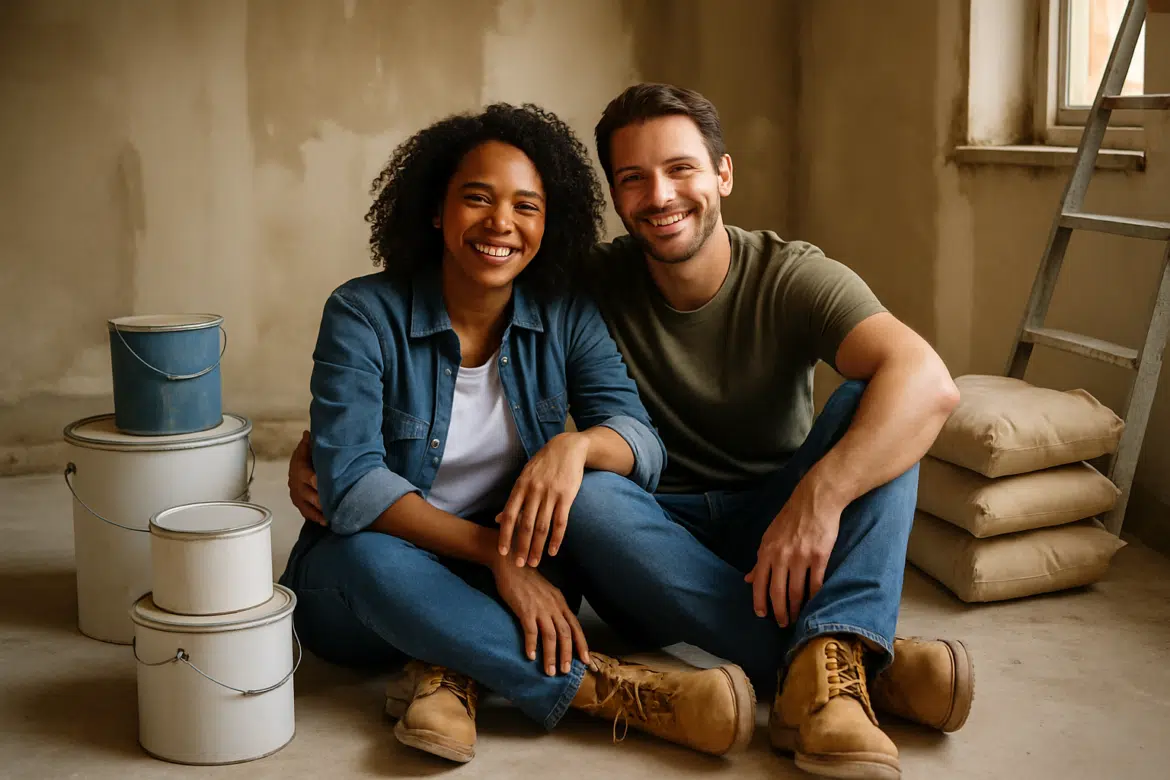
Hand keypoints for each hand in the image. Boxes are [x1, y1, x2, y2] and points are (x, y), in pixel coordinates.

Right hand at [288, 430, 324, 525]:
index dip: (314, 480)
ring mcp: (298, 497)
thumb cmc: (307, 458)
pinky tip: (327, 522)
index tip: (320, 483)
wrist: (297, 470)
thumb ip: (308, 445)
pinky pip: (308, 514)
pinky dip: (317, 518)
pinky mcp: (301, 505)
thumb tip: (308, 433)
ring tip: (331, 516)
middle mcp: (296, 485)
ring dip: (319, 512)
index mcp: (299, 470)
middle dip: (319, 499)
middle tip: (330, 504)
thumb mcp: (307, 450)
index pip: (306, 476)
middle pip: (308, 494)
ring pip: (307, 506)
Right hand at [491, 556, 590, 674]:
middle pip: (565, 634)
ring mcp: (539, 607)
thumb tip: (557, 626)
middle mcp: (553, 605)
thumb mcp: (546, 591)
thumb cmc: (526, 578)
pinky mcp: (524, 608)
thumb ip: (552, 607)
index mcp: (560, 601)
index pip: (575, 626)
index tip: (586, 660)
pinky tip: (530, 656)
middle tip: (566, 672)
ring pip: (550, 636)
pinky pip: (531, 630)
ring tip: (550, 671)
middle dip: (567, 655)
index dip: (581, 644)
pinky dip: (532, 645)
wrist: (511, 562)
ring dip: (551, 655)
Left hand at [496, 432, 587, 567]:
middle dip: (521, 547)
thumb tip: (497, 519)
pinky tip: (552, 551)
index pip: (509, 516)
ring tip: (535, 562)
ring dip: (537, 547)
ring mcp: (550, 494)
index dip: (505, 535)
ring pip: (542, 527)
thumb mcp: (524, 477)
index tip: (502, 552)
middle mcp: (534, 491)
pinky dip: (556, 539)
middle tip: (519, 564)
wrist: (568, 447)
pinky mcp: (567, 496)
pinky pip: (561, 522)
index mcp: (520, 487)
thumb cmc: (544, 464)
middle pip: (525, 525)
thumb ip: (513, 500)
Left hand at [745, 474, 842, 626]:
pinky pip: (816, 583)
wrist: (815, 500)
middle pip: (777, 592)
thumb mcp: (769, 537)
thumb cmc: (791, 518)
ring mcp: (800, 557)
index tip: (761, 615)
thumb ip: (760, 560)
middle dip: (779, 611)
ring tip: (797, 618)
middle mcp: (781, 556)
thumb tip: (748, 579)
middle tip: (782, 623)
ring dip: (796, 608)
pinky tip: (814, 605)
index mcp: (766, 551)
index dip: (759, 602)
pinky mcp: (819, 556)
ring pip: (796, 591)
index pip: (759, 583)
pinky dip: (814, 598)